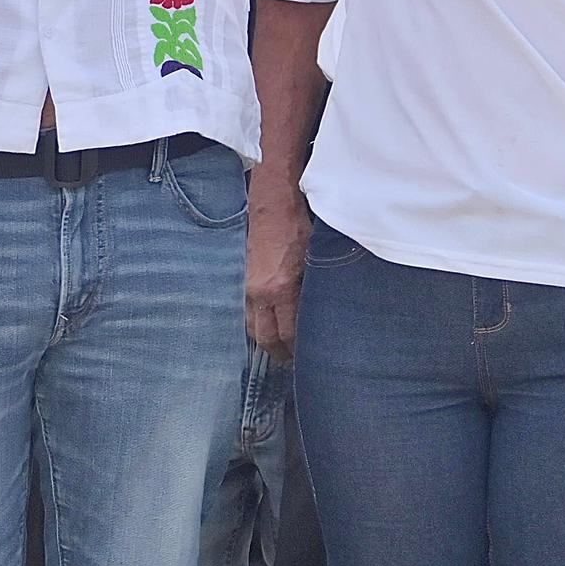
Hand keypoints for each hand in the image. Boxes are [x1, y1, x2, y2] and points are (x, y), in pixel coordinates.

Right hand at [246, 189, 305, 356]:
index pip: (287, 334)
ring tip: (283, 349)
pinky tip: (270, 327)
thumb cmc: (299, 227)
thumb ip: (314, 290)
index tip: (309, 358)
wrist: (273, 203)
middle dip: (280, 353)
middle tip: (296, 361)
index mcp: (280, 289)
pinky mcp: (243, 281)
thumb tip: (321, 316)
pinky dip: (258, 325)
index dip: (298, 350)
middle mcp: (259, 293)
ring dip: (266, 341)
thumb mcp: (315, 260)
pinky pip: (248, 314)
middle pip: (265, 338)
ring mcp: (247, 288)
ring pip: (253, 328)